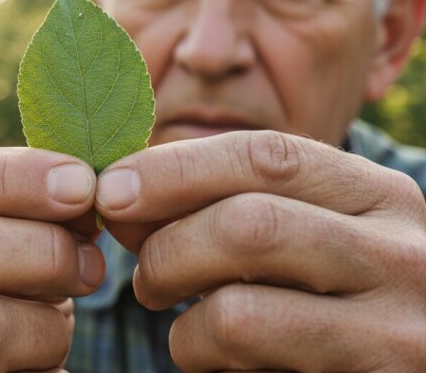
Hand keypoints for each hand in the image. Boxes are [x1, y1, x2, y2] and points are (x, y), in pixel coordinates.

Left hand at [94, 130, 425, 371]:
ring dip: (183, 323)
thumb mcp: (301, 232)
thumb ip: (224, 206)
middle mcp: (402, 256)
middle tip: (145, 278)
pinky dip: (205, 361)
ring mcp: (395, 332)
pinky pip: (246, 368)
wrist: (410, 364)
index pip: (266, 156)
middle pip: (247, 225)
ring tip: (186, 330)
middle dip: (167, 249)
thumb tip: (120, 197)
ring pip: (238, 312)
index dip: (175, 168)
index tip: (111, 189)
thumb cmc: (336, 293)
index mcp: (380, 195)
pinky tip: (220, 361)